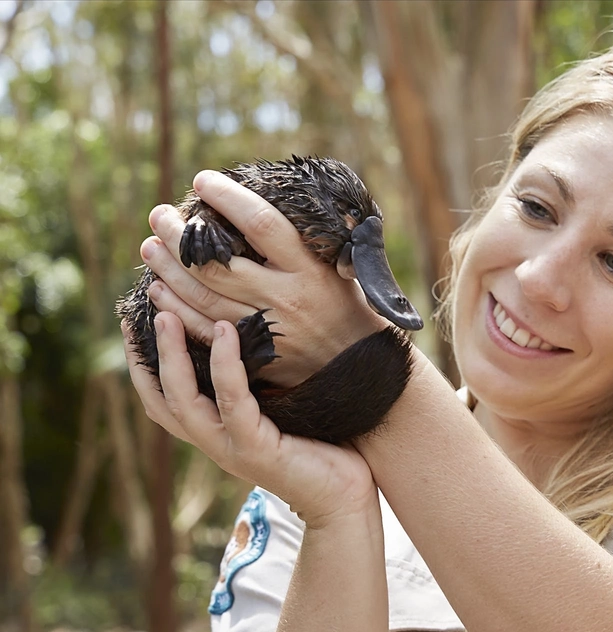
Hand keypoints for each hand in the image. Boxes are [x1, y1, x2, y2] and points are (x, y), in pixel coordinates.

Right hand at [131, 310, 378, 527]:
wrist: (345, 497)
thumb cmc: (321, 447)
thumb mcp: (280, 408)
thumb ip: (258, 383)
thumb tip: (249, 333)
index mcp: (216, 432)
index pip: (164, 398)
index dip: (143, 363)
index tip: (136, 321)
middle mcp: (215, 442)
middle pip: (162, 397)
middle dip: (146, 353)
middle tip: (145, 310)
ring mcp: (231, 448)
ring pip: (184, 399)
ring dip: (172, 355)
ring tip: (168, 316)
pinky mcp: (255, 449)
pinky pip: (232, 400)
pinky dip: (225, 364)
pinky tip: (226, 331)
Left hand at [142, 170, 387, 387]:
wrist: (358, 367)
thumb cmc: (346, 306)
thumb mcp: (341, 266)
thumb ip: (307, 238)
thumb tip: (271, 196)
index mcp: (309, 269)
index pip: (261, 224)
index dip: (228, 199)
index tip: (203, 180)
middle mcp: (285, 298)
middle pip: (219, 263)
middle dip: (181, 236)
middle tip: (159, 215)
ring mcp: (267, 329)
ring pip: (203, 296)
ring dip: (170, 271)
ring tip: (151, 247)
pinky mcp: (254, 355)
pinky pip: (203, 331)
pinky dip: (175, 310)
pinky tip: (158, 291)